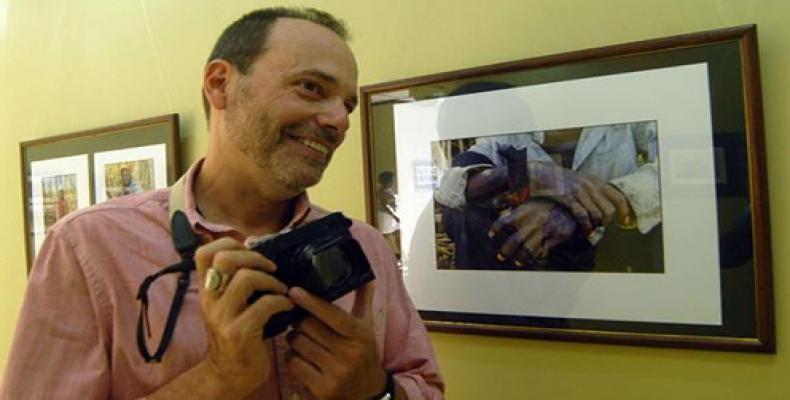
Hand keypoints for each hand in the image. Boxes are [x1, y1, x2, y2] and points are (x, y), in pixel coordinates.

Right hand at [194, 237, 294, 395]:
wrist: (230, 374)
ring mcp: (223, 317)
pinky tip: (286, 307)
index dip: (229, 243)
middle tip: (271, 268)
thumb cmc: (237, 333)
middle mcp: (210, 300)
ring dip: (271, 280)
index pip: (204, 252)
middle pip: (225, 259)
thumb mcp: (227, 304)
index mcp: (206, 290)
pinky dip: (281, 301)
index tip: (250, 251)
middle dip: (255, 257)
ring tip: (281, 289)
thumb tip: (254, 248)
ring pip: (246, 279)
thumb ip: (233, 280)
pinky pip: (264, 305)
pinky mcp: (239, 332)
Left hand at [286, 282, 386, 399]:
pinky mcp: (321, 388)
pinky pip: (294, 363)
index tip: (294, 291)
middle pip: (309, 327)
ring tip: (300, 337)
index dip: (311, 302)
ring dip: (294, 338)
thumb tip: (366, 277)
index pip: (332, 315)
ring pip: (298, 344)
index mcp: (359, 335)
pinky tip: (299, 355)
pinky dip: (292, 356)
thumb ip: (364, 300)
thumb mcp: (367, 327)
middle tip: (298, 319)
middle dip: (299, 321)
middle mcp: (348, 354)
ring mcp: (335, 373)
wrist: (368, 392)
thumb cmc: (364, 353)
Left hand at [489, 199, 577, 267]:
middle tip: (500, 257)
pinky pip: (545, 251)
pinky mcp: (558, 236)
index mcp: (525, 210)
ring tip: (518, 263)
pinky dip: (539, 257)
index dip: (496, 228)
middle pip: (515, 240)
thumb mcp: (531, 200)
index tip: (490, 235)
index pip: (505, 220)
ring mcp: (546, 229)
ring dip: (521, 258)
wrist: (573, 203)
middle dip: (506, 251)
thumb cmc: (547, 202)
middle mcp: (533, 221)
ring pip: (529, 249)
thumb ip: (514, 204)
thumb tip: (497, 206)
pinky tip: (537, 259)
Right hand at [528, 162, 632, 230]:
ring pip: (597, 215)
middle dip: (607, 222)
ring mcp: (580, 193)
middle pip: (609, 210)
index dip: (624, 212)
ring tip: (592, 229)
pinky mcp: (568, 199)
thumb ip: (595, 190)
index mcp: (597, 181)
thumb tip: (607, 205)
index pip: (618, 197)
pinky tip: (584, 230)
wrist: (542, 174)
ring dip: (595, 226)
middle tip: (602, 227)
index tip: (625, 222)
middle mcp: (591, 186)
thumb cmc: (562, 180)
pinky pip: (582, 216)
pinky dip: (585, 225)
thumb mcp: (583, 180)